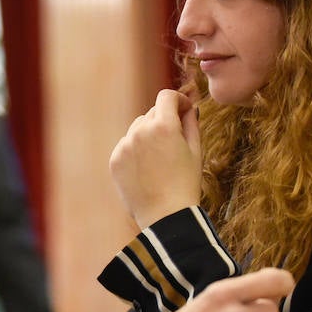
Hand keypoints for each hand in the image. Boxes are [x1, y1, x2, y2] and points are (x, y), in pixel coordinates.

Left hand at [110, 89, 202, 229]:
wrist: (165, 215)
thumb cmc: (186, 183)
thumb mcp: (195, 150)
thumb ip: (191, 123)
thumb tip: (189, 107)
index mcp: (164, 126)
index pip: (166, 96)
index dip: (178, 100)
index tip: (184, 109)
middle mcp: (140, 131)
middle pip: (152, 112)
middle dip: (165, 120)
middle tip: (175, 139)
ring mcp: (125, 145)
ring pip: (137, 128)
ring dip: (148, 134)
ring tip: (160, 158)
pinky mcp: (115, 159)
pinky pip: (126, 145)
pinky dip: (136, 150)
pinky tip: (147, 168)